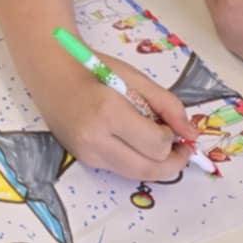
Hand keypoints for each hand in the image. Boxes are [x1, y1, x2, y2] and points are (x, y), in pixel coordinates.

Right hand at [27, 51, 193, 182]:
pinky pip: (119, 169)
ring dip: (155, 165)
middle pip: (148, 169)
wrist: (50, 72)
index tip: (172, 126)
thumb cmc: (93, 67)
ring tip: (161, 146)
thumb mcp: (135, 78)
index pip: (156, 144)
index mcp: (109, 113)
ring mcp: (86, 153)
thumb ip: (168, 105)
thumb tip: (192, 134)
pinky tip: (136, 144)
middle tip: (182, 148)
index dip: (173, 139)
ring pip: (135, 174)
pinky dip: (135, 161)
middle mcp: (95, 139)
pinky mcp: (82, 159)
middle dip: (172, 163)